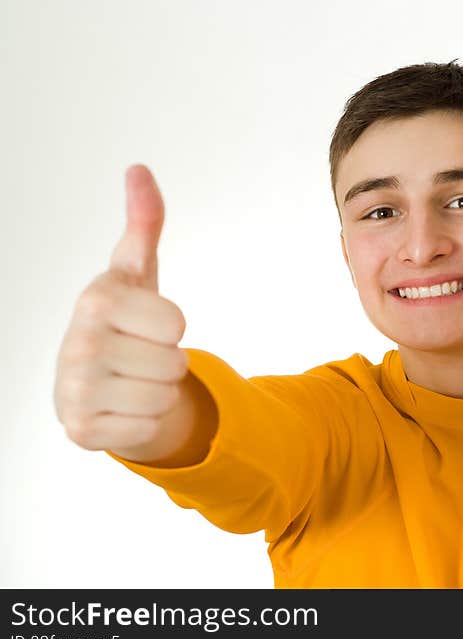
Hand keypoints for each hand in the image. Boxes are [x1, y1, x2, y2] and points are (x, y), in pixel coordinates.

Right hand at [53, 164, 189, 452]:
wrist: (96, 380)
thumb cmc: (125, 320)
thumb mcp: (138, 273)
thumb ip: (144, 224)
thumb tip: (139, 169)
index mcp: (94, 300)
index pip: (176, 323)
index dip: (172, 326)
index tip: (146, 323)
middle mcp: (77, 345)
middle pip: (175, 363)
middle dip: (168, 362)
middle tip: (139, 356)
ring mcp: (73, 392)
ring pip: (165, 398)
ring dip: (159, 392)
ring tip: (132, 379)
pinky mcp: (80, 431)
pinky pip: (148, 430)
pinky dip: (144, 422)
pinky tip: (120, 407)